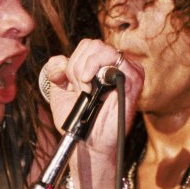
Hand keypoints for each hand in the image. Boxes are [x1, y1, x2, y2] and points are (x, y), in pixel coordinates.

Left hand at [41, 38, 141, 156]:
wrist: (89, 143)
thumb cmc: (79, 120)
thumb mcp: (59, 92)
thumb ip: (56, 71)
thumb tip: (60, 60)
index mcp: (102, 66)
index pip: (86, 46)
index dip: (72, 63)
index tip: (70, 85)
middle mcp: (116, 66)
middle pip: (91, 45)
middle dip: (76, 67)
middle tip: (79, 90)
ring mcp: (127, 71)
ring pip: (100, 48)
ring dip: (84, 69)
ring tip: (85, 91)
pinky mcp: (133, 80)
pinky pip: (115, 59)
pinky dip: (95, 67)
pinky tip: (90, 87)